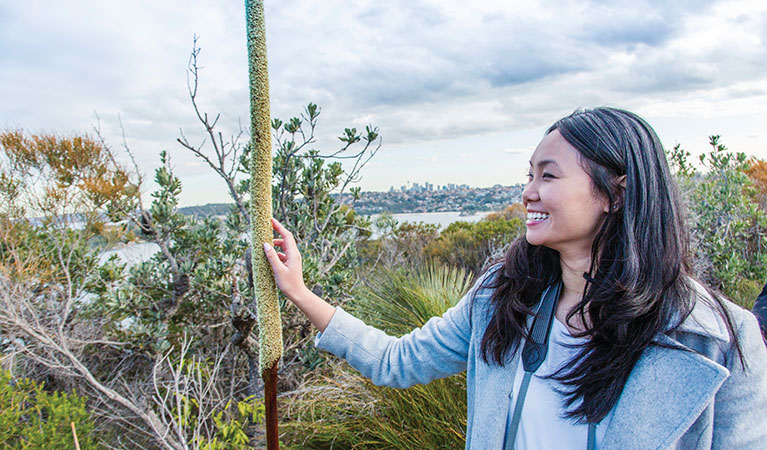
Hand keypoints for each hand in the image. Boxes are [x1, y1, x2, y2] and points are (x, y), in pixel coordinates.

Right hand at [262, 217, 335, 331]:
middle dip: (276, 232)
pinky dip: (276, 252)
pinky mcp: (290, 263)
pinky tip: (269, 256)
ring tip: (265, 245)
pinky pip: (283, 253)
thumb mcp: (278, 270)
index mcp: (293, 254)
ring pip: (284, 246)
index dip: (279, 226)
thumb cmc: (289, 284)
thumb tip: (266, 244)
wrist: (298, 294)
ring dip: (275, 244)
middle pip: (285, 238)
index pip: (286, 235)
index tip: (271, 220)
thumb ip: (272, 257)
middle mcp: (294, 254)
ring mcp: (293, 258)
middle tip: (266, 227)